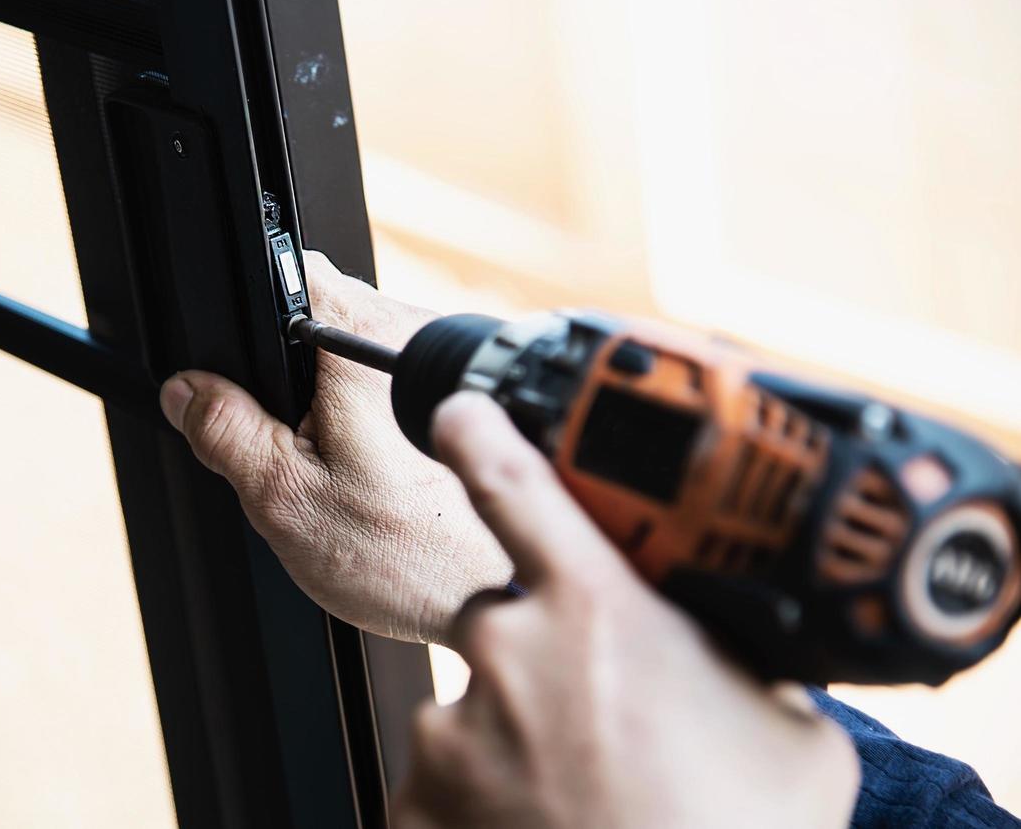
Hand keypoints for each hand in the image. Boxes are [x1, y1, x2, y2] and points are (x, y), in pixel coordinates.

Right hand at [157, 252, 512, 643]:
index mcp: (364, 338)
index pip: (292, 271)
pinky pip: (408, 390)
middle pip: (330, 318)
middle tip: (305, 449)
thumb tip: (187, 390)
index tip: (252, 373)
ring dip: (348, 403)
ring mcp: (455, 362)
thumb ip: (226, 431)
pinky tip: (392, 478)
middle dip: (302, 374)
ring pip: (370, 358)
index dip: (255, 315)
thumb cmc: (414, 554)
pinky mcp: (477, 397)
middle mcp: (420, 333)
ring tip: (356, 473)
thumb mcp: (286, 497)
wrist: (506, 596)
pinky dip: (389, 425)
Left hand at [393, 392, 859, 828]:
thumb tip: (729, 649)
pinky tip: (542, 824)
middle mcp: (506, 654)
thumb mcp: (781, 727)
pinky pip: (443, 776)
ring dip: (515, 733)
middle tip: (601, 718)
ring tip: (584, 790)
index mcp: (593, 611)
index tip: (459, 411)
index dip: (481, 434)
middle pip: (498, 617)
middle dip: (539, 654)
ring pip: (472, 704)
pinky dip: (482, 795)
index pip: (513, 485)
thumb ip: (732, 661)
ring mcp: (453, 731)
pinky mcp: (417, 801)